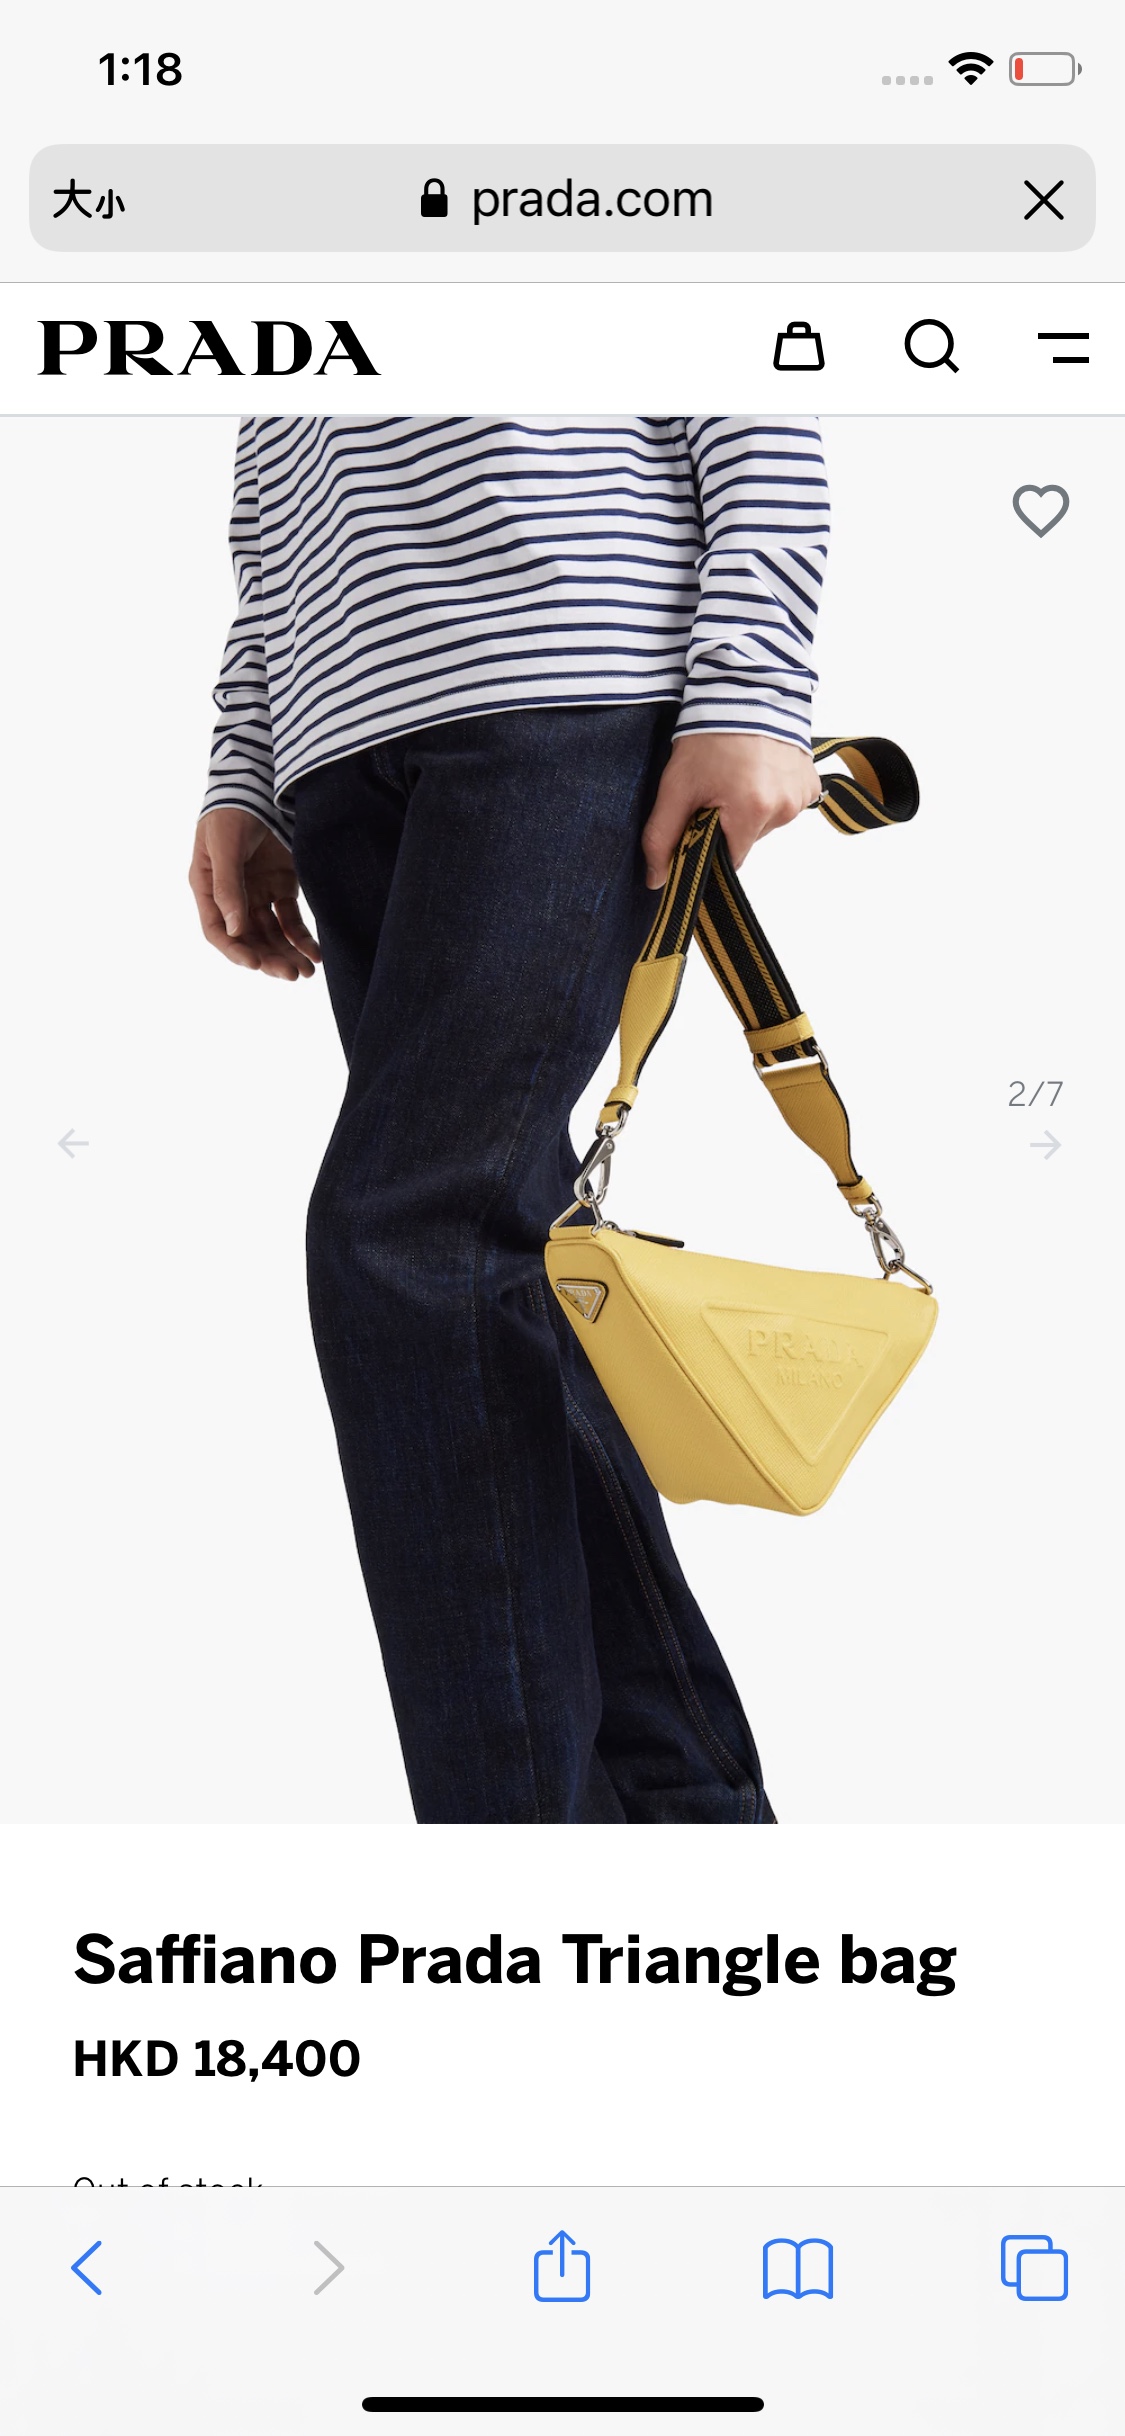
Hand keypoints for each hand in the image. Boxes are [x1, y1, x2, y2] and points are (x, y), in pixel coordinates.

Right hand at [189, 806, 320, 979]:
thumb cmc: (233, 809)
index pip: (218, 930)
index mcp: (207, 886)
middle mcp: (232, 895)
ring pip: (272, 934)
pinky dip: (302, 938)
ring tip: (306, 972)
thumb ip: (229, 887)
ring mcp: (258, 891)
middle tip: (290, 975)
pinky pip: (292, 920)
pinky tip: (316, 955)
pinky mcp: (283, 885)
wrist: (261, 780)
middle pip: (248, 937)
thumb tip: (235, 931)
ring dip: (287, 954)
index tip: (256, 965)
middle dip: (268, 958)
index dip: (235, 950)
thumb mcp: (225, 846)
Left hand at [641, 734, 820, 887]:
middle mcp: (784, 808)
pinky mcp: (812, 783)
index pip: (729, 860)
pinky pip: (786, 804)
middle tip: (716, 787)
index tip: (701, 819)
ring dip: (751, 807)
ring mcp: (802, 796)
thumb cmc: (709, 735)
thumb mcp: (676, 786)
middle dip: (729, 823)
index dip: (711, 844)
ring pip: (767, 823)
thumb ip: (662, 836)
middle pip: (748, 840)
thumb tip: (657, 881)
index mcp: (752, 813)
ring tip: (738, 773)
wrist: (743, 688)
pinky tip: (758, 768)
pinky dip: (771, 793)